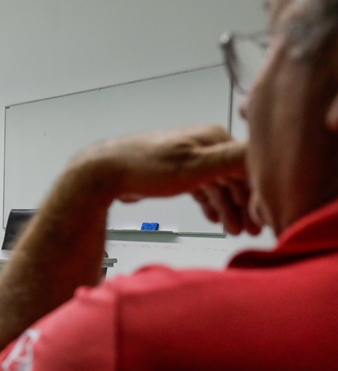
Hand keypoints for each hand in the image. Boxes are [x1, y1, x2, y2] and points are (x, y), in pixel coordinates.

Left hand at [74, 125, 260, 234]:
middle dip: (244, 205)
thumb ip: (231, 160)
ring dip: (228, 208)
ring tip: (234, 231)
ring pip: (218, 185)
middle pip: (234, 177)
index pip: (248, 166)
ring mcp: (189, 158)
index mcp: (213, 139)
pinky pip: (201, 189)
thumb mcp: (196, 166)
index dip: (258, 192)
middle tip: (251, 230)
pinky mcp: (175, 172)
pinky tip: (214, 219)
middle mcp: (203, 146)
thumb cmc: (145, 168)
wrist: (105, 173)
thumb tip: (264, 152)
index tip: (264, 216)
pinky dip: (210, 203)